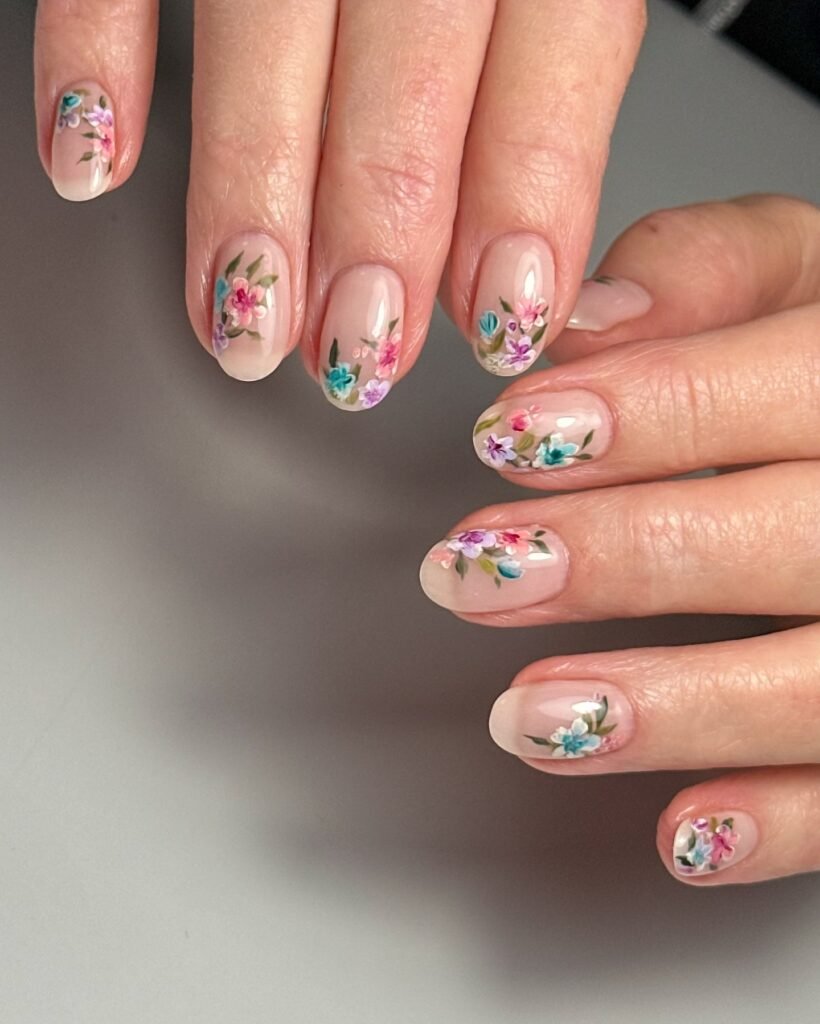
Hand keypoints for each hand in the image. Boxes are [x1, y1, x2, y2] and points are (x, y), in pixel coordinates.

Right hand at [34, 0, 644, 397]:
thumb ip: (538, 84)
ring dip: (248, 184)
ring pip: (263, 16)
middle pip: (407, 50)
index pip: (557, 42)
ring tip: (245, 316)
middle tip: (360, 354)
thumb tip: (504, 268)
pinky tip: (93, 162)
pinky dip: (93, 46)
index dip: (528, 197)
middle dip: (383, 223)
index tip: (503, 323)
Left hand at [420, 194, 819, 884]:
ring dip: (672, 709)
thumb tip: (579, 323)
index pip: (779, 386)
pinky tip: (682, 832)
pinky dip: (781, 825)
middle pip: (793, 539)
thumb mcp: (796, 275)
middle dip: (626, 560)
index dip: (642, 415)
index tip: (506, 438)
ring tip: (527, 717)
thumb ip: (703, 273)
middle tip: (482, 573)